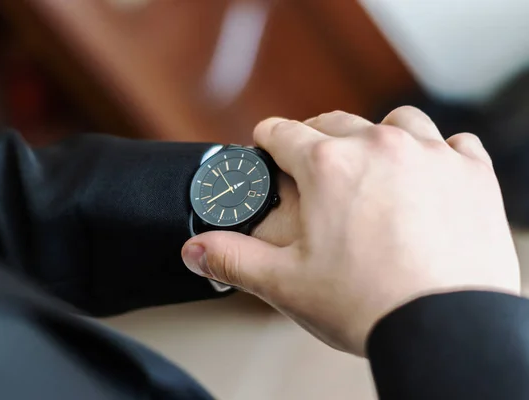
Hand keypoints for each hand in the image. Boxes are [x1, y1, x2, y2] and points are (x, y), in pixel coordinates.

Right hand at [182, 106, 519, 355]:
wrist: (445, 329)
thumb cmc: (367, 305)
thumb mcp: (284, 282)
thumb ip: (232, 258)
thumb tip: (194, 249)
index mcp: (326, 167)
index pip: (282, 133)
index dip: (267, 139)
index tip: (266, 145)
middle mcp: (378, 147)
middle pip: (334, 122)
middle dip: (316, 138)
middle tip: (312, 163)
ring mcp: (429, 155)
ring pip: (395, 122)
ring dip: (378, 137)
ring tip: (371, 165)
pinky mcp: (471, 173)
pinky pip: (452, 143)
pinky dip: (437, 153)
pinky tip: (428, 176)